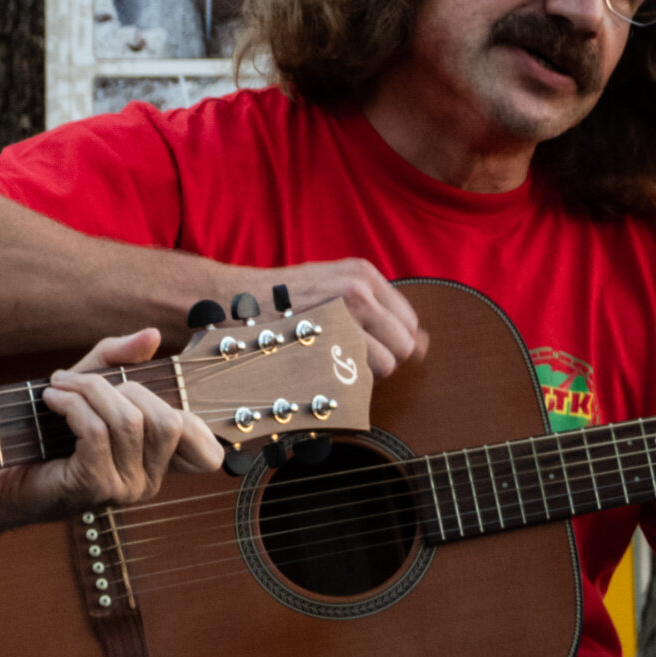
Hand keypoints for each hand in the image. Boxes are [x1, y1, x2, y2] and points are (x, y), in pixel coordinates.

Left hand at [0, 331, 226, 529]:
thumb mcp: (87, 387)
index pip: (206, 450)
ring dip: (89, 390)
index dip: (192, 419)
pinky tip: (51, 400)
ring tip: (57, 385)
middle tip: (79, 381)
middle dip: (123, 387)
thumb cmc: (43, 435)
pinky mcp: (93, 487)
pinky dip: (72, 406)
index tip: (142, 392)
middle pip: (166, 421)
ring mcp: (124, 490)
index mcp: (157, 466)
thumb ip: (118, 360)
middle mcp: (148, 483)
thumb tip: (152, 335)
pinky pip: (97, 433)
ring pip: (129, 422)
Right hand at [220, 260, 425, 377]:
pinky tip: (320, 369)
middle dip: (381, 361)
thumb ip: (376, 311)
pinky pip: (360, 375)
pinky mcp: (327, 338)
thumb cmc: (278, 301)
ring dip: (362, 374)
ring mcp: (344, 313)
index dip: (389, 343)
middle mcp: (359, 289)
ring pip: (384, 365)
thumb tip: (425, 344)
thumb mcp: (330, 288)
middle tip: (343, 358)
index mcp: (363, 274)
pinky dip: (346, 382)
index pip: (409, 324)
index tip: (362, 348)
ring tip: (328, 363)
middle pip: (404, 346)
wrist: (230, 300)